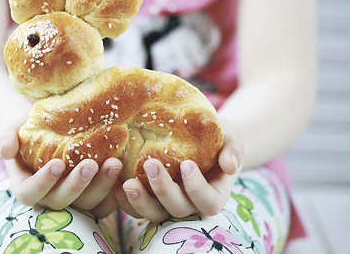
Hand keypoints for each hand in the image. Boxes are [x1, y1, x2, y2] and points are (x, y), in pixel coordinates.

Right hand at [0, 124, 122, 217]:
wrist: (51, 130)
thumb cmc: (29, 129)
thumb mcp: (13, 127)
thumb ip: (7, 136)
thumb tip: (6, 149)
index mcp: (26, 185)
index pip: (30, 192)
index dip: (43, 182)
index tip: (57, 164)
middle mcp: (49, 198)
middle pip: (62, 201)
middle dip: (77, 184)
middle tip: (91, 164)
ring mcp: (71, 200)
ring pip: (86, 205)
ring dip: (101, 187)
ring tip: (114, 163)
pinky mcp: (92, 199)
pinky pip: (104, 205)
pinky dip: (115, 194)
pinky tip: (125, 175)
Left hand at [114, 118, 242, 221]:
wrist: (200, 136)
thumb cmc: (218, 136)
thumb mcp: (231, 138)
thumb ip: (233, 150)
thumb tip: (230, 165)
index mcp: (214, 194)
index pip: (208, 202)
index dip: (197, 189)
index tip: (187, 164)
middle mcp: (191, 204)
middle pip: (178, 209)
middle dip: (163, 189)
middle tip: (150, 164)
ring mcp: (169, 204)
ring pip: (155, 214)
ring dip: (141, 201)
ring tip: (128, 183)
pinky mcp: (151, 198)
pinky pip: (138, 208)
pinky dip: (126, 201)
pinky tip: (116, 185)